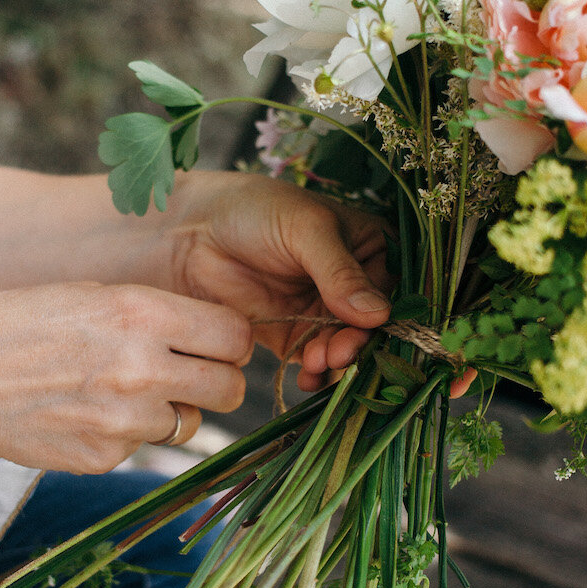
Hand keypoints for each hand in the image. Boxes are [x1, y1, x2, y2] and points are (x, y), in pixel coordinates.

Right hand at [0, 282, 252, 472]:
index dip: (229, 341)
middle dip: (218, 381)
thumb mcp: (89, 295)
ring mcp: (125, 421)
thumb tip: (211, 338)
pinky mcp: (105, 458)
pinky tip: (84, 413)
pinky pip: (143, 447)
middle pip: (230, 388)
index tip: (215, 343)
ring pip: (189, 422)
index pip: (234, 336)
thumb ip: (153, 315)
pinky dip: (126, 434)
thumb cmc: (17, 324)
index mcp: (140, 313)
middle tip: (190, 374)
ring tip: (119, 391)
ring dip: (169, 409)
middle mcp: (142, 368)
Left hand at [164, 173, 392, 390]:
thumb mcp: (306, 231)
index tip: (366, 331)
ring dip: (336, 362)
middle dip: (357, 344)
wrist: (194, 229)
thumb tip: (378, 314)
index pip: (392, 289)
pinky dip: (315, 372)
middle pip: (372, 326)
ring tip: (315, 362)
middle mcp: (355, 283)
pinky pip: (315, 360)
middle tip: (336, 354)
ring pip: (345, 347)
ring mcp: (325, 311)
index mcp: (372, 248)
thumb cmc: (257, 211)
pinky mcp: (295, 334)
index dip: (384, 315)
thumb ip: (340, 272)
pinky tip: (306, 376)